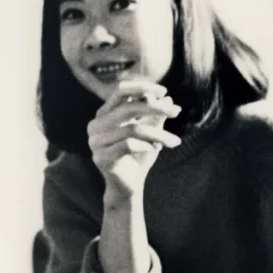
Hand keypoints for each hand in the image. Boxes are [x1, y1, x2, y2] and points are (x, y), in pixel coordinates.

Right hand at [87, 81, 181, 197]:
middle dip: (155, 108)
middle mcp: (96, 125)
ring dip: (158, 134)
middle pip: (128, 108)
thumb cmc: (140, 155)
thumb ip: (156, 115)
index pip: (120, 91)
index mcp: (105, 114)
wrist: (130, 184)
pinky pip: (128, 145)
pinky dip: (147, 145)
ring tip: (174, 141)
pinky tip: (157, 149)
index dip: (142, 87)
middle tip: (176, 111)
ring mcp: (95, 141)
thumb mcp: (151, 132)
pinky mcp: (101, 157)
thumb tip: (168, 99)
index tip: (164, 91)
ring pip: (132, 129)